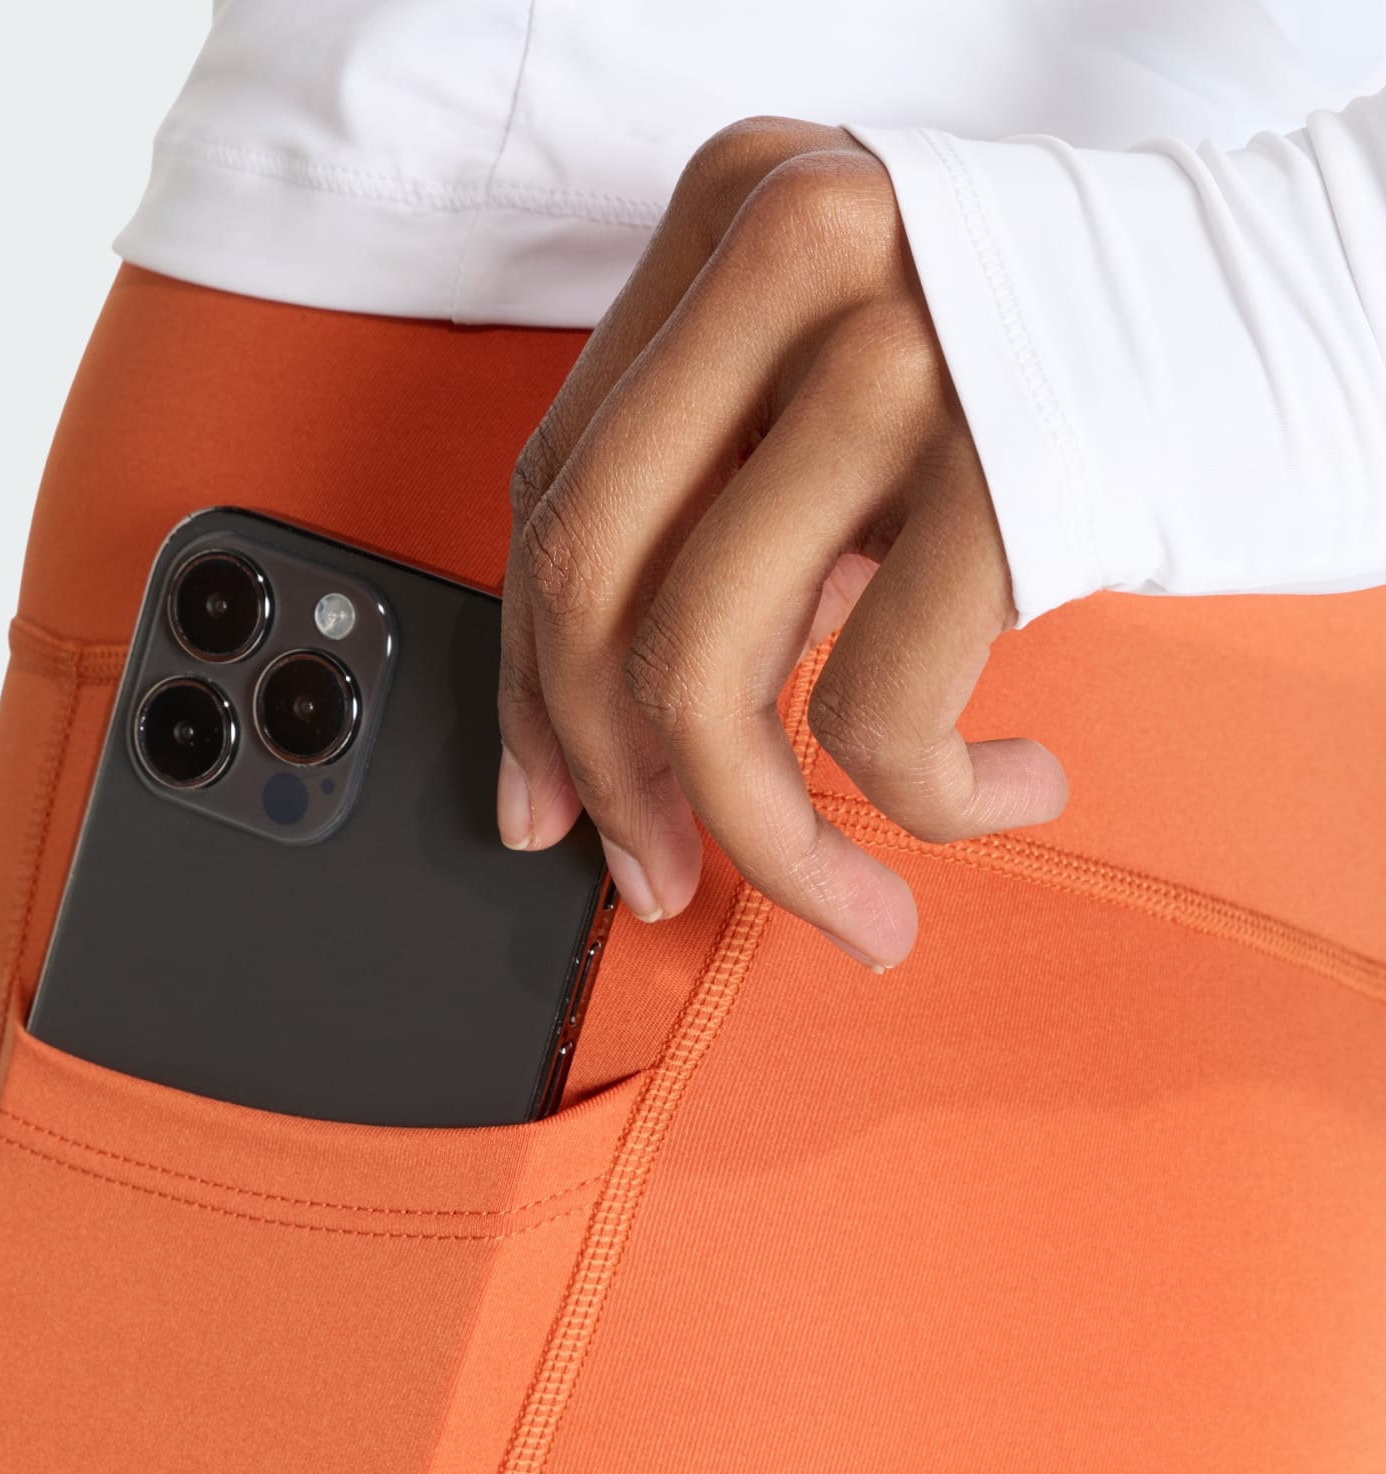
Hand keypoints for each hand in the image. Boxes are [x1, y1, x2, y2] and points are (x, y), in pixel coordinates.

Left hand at [494, 119, 1066, 968]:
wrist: (1336, 303)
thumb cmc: (1080, 380)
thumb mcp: (868, 394)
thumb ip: (725, 512)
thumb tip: (578, 754)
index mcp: (737, 213)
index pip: (552, 488)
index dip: (528, 682)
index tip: (552, 801)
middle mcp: (798, 253)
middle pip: (590, 581)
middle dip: (607, 780)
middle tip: (654, 880)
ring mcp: (900, 350)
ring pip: (703, 673)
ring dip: (760, 844)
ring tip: (846, 901)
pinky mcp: (1008, 466)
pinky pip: (876, 717)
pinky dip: (934, 807)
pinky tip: (1010, 788)